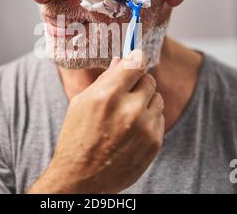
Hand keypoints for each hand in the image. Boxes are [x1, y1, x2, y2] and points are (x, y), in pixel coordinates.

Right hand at [28, 50, 164, 193]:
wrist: (81, 179)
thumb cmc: (76, 138)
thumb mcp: (81, 103)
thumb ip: (105, 80)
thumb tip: (122, 60)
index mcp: (107, 96)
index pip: (136, 64)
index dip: (137, 58)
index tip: (137, 57)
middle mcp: (129, 110)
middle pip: (149, 79)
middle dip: (138, 82)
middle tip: (126, 91)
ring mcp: (144, 128)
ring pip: (157, 98)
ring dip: (145, 100)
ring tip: (127, 113)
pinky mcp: (154, 143)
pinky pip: (159, 118)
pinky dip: (149, 119)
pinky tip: (132, 129)